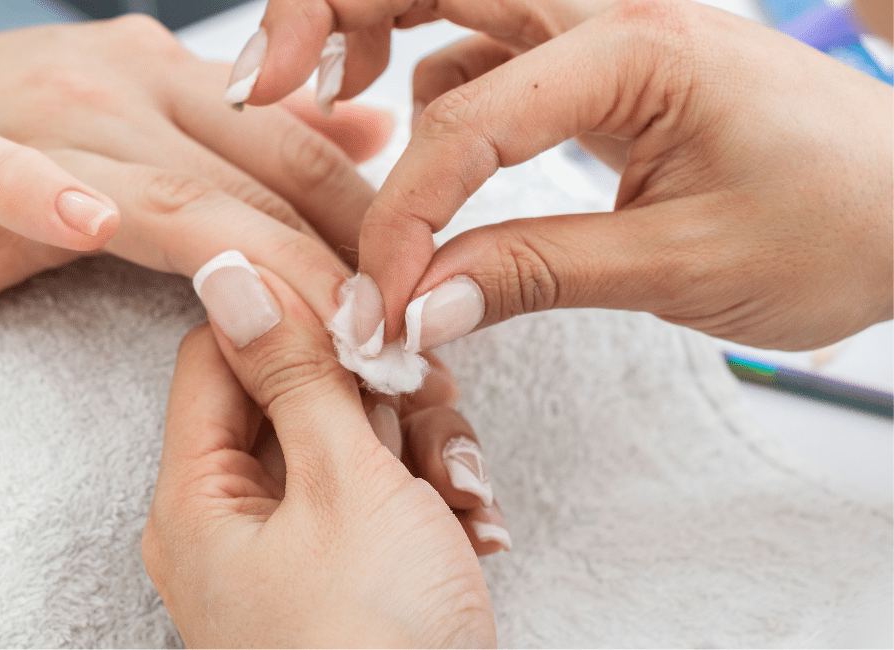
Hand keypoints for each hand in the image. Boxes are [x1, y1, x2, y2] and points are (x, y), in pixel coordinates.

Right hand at [0, 1, 392, 321]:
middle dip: (344, 268)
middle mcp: (122, 88)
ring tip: (321, 328)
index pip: (303, 160)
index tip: (428, 315)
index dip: (376, 235)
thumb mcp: (139, 136)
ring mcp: (37, 117)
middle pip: (259, 178)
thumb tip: (368, 137)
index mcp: (176, 86)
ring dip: (253, 259)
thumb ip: (250, 146)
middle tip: (406, 350)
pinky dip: (51, 194)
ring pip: (169, 185)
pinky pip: (6, 172)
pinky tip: (92, 223)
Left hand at [143, 254, 501, 646]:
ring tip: (462, 494)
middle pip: (294, 398)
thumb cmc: (373, 645)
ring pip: (352, 447)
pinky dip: (428, 505)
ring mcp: (291, 554)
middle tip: (430, 402)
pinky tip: (475, 530)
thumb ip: (295, 374)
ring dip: (420, 452)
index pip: (217, 354)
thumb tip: (227, 274)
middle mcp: (232, 523)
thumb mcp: (345, 487)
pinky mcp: (344, 579)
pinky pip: (379, 505)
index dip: (292, 318)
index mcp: (198, 497)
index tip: (365, 313)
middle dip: (378, 396)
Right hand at [228, 0, 892, 351]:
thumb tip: (422, 308)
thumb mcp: (683, 265)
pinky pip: (485, 49)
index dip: (405, 214)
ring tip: (316, 92)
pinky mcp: (597, 62)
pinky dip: (428, 83)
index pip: (467, 120)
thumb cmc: (838, 223)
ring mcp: (599, 28)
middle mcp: (608, 11)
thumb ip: (537, 274)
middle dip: (325, 15)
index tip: (381, 299)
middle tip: (263, 85)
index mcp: (637, 43)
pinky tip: (413, 140)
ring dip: (367, 29)